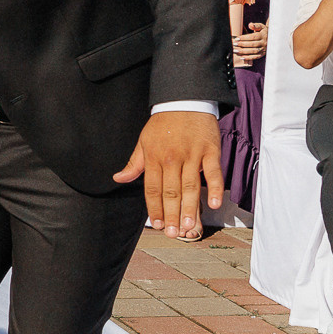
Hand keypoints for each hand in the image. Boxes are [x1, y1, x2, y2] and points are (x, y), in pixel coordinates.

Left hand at [112, 109, 222, 238]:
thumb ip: (134, 163)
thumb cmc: (163, 123)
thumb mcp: (143, 141)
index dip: (154, 208)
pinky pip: (213, 172)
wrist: (184, 99)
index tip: (157, 225)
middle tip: (173, 233)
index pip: (152, 189)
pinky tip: (213, 204)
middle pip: (171, 192)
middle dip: (172, 215)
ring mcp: (192, 155)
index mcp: (154, 158)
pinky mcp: (210, 150)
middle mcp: (172, 159)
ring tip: (189, 227)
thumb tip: (118, 178)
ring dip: (190, 208)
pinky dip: (214, 188)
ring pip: (191, 186)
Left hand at [232, 22, 267, 65]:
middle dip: (242, 45)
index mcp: (263, 35)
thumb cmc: (263, 31)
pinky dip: (248, 58)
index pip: (253, 37)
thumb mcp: (261, 26)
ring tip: (236, 51)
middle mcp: (264, 42)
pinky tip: (241, 57)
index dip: (244, 38)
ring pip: (254, 51)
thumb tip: (250, 24)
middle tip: (234, 45)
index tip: (236, 38)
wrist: (272, 38)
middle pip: (253, 44)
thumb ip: (256, 25)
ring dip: (244, 52)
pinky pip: (255, 57)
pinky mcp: (263, 54)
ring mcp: (264, 49)